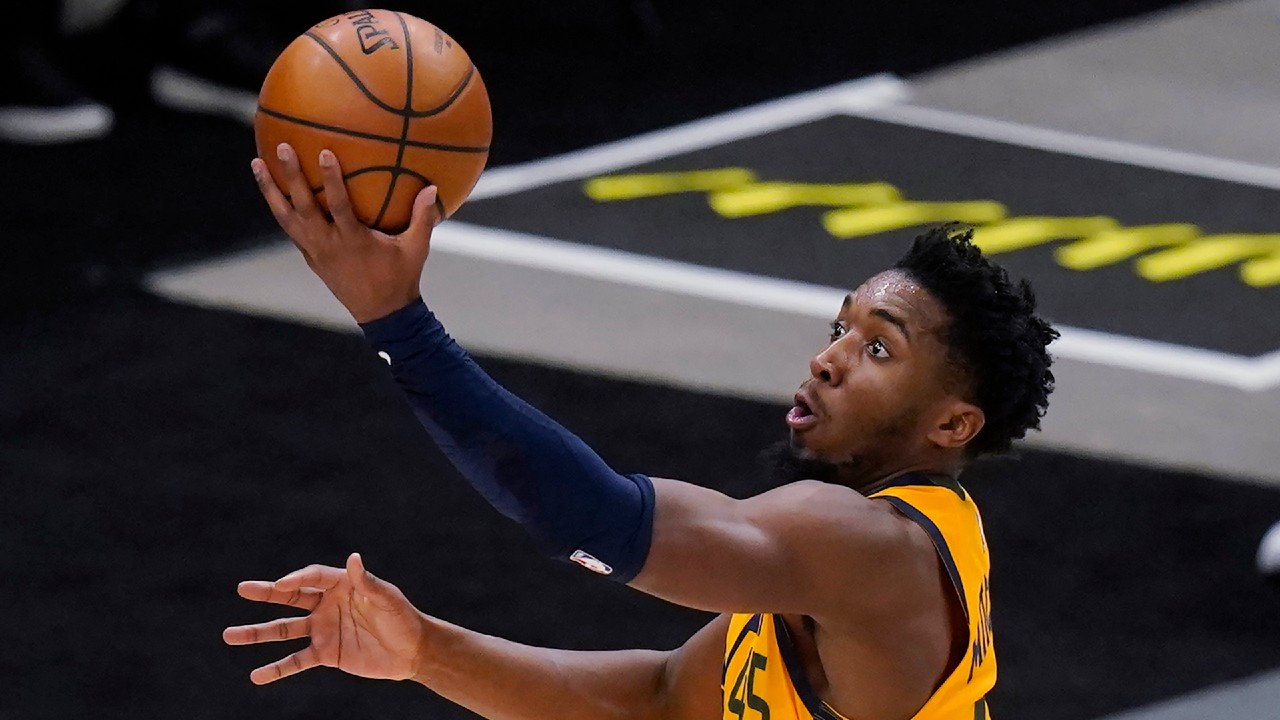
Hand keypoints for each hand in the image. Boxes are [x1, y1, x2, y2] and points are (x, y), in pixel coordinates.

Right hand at [224, 553, 427, 684]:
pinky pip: (296, 661)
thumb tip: (353, 558)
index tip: (280, 585)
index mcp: (342, 585)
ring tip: (229, 635)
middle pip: (291, 597)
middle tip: (242, 588)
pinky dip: (277, 669)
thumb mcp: (388, 599)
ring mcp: (323, 630)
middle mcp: (327, 605)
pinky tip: (256, 675)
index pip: (312, 578)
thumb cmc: (403, 618)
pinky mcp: (325, 654)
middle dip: (267, 593)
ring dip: (258, 633)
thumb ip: (368, 582)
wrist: (412, 651)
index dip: (297, 579)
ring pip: (284, 630)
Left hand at [251, 144, 440, 322]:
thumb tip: (433, 188)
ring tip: (257, 163)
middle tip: (283, 147)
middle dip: (291, 176)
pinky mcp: (310, 256)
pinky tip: (272, 190)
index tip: (324, 153)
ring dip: (270, 190)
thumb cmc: (401, 278)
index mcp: (353, 240)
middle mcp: (328, 244)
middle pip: (304, 206)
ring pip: (286, 217)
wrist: (381, 314)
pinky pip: (290, 228)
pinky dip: (279, 207)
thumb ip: (423, 218)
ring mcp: (315, 251)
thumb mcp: (416, 249)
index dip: (331, 179)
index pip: (338, 205)